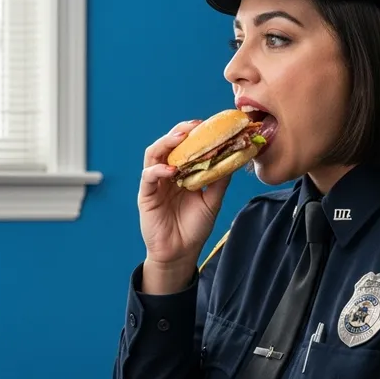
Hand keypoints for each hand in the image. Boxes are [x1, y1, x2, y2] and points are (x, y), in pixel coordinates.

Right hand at [139, 120, 230, 273]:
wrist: (181, 253)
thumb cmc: (194, 228)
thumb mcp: (212, 202)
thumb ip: (219, 181)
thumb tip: (233, 158)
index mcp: (182, 173)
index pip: (185, 147)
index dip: (194, 135)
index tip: (208, 125)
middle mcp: (167, 174)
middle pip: (168, 145)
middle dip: (179, 132)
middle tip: (194, 126)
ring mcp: (155, 183)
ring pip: (154, 154)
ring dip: (166, 143)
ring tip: (181, 138)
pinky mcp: (146, 195)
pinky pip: (148, 176)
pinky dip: (158, 169)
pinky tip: (171, 170)